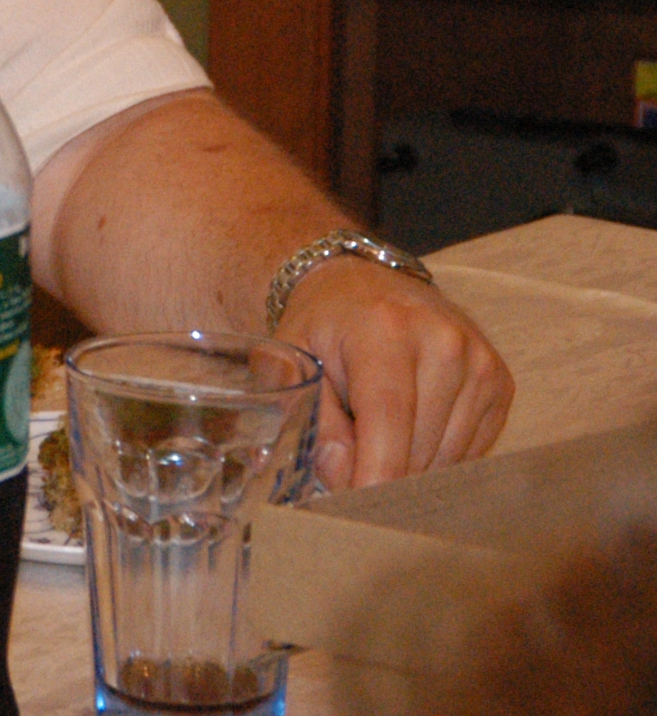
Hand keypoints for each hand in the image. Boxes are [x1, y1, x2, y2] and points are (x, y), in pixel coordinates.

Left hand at [277, 255, 511, 488]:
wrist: (365, 285)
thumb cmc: (324, 328)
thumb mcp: (295, 360)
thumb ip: (315, 421)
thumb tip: (343, 478)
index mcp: (386, 330)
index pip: (389, 420)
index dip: (374, 475)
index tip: (355, 512)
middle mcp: (444, 342)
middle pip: (419, 447)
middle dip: (382, 474)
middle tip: (348, 467)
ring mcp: (481, 362)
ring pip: (447, 457)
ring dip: (409, 467)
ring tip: (376, 432)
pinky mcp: (501, 382)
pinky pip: (470, 451)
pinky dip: (436, 456)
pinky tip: (411, 428)